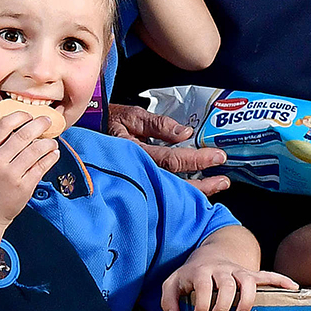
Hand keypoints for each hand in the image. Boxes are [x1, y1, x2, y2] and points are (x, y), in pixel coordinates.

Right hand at [0, 106, 61, 228]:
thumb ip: (0, 145)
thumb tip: (25, 127)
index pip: (4, 124)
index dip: (20, 116)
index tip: (30, 116)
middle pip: (23, 134)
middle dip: (40, 124)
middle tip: (48, 122)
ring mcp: (12, 174)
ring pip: (36, 150)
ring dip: (48, 142)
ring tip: (51, 142)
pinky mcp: (24, 186)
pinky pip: (42, 166)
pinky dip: (51, 157)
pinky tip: (54, 154)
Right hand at [107, 102, 230, 197]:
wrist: (86, 133)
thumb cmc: (110, 121)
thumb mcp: (132, 116)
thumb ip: (159, 125)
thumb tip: (185, 133)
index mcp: (137, 153)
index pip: (172, 160)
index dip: (197, 159)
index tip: (218, 157)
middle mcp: (137, 171)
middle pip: (174, 183)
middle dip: (202, 185)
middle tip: (224, 181)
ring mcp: (137, 180)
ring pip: (169, 192)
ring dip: (195, 191)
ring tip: (217, 188)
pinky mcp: (138, 185)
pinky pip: (162, 191)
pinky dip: (180, 193)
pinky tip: (196, 193)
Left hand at [161, 264, 296, 310]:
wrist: (209, 255)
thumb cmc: (190, 276)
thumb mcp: (173, 284)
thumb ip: (168, 300)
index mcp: (202, 271)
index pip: (204, 285)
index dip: (202, 302)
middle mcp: (221, 270)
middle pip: (227, 284)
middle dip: (223, 303)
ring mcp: (238, 271)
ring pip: (247, 280)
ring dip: (247, 298)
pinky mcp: (250, 274)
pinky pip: (267, 275)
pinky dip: (280, 280)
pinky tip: (293, 288)